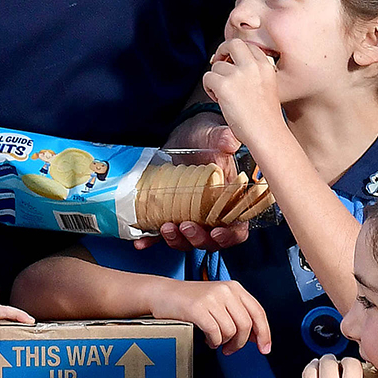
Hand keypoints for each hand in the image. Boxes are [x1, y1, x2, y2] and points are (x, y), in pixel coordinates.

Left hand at [131, 122, 252, 251]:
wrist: (183, 135)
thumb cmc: (205, 137)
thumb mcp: (214, 135)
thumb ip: (224, 138)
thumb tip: (230, 141)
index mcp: (230, 201)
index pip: (237, 228)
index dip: (229, 236)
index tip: (216, 231)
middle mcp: (211, 213)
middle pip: (209, 239)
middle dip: (198, 239)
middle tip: (185, 226)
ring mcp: (189, 215)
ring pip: (186, 240)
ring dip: (176, 240)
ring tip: (165, 228)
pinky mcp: (169, 213)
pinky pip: (160, 233)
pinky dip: (151, 241)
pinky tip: (141, 242)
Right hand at [181, 281, 271, 354]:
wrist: (162, 293)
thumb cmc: (190, 300)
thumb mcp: (219, 301)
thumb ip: (238, 315)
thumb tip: (257, 337)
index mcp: (234, 288)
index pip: (258, 312)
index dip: (264, 333)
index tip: (264, 349)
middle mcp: (226, 290)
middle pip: (246, 325)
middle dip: (240, 343)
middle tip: (230, 350)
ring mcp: (211, 298)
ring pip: (231, 331)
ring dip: (224, 343)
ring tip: (215, 341)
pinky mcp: (198, 308)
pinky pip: (215, 333)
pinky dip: (213, 341)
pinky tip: (207, 340)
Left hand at [203, 37, 286, 163]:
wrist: (266, 133)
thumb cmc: (266, 117)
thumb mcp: (268, 86)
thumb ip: (253, 73)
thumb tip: (229, 63)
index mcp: (266, 66)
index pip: (249, 46)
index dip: (237, 53)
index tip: (232, 62)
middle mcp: (253, 66)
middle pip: (233, 44)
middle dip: (222, 51)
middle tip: (219, 63)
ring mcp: (238, 74)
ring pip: (216, 65)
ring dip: (216, 78)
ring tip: (224, 95)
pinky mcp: (224, 85)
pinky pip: (207, 77)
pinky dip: (209, 88)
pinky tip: (219, 99)